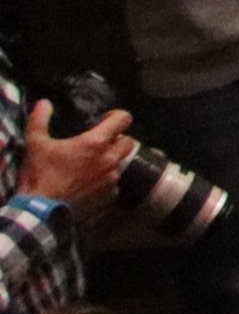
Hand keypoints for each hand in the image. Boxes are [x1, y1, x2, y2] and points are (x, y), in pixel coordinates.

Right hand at [20, 98, 130, 217]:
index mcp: (96, 143)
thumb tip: (44, 103)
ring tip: (92, 163)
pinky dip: (106, 181)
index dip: (116, 116)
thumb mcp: (35, 144)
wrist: (41, 210)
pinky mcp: (108, 196)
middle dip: (117, 139)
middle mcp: (109, 159)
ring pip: (121, 163)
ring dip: (111, 160)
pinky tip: (91, 182)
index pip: (124, 119)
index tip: (104, 120)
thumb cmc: (40, 175)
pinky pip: (114, 184)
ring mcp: (111, 178)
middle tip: (99, 143)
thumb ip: (40, 120)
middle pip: (128, 141)